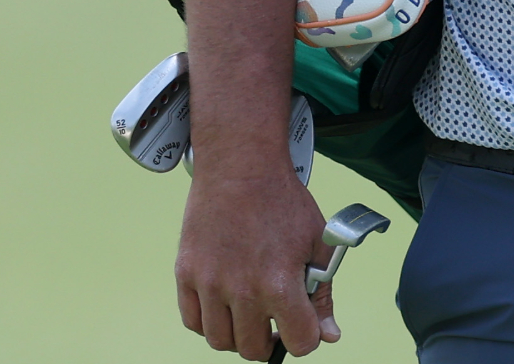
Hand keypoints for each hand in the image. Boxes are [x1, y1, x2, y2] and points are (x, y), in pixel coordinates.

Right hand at [176, 168, 337, 358]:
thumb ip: (323, 294)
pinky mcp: (185, 274)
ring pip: (221, 341)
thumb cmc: (283, 203)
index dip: (306, 338)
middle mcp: (241, 290)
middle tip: (275, 322)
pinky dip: (209, 323)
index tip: (304, 326)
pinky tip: (225, 305)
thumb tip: (328, 336)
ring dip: (238, 335)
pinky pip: (193, 321)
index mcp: (280, 283)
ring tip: (250, 313)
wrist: (241, 169)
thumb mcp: (318, 243)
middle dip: (270, 342)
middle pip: (253, 350)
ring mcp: (209, 284)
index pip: (298, 342)